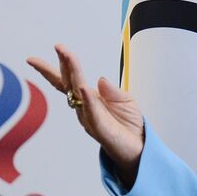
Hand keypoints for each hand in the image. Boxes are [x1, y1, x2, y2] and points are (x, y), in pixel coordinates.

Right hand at [28, 45, 143, 186]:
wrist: (138, 148)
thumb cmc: (129, 125)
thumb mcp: (126, 101)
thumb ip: (113, 91)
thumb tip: (100, 79)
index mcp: (90, 98)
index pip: (71, 79)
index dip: (63, 64)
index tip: (58, 47)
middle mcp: (85, 106)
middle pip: (69, 83)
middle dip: (64, 65)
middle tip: (59, 47)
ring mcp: (90, 117)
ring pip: (78, 93)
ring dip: (74, 75)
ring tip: (69, 57)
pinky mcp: (100, 128)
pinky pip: (92, 112)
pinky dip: (88, 100)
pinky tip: (83, 89)